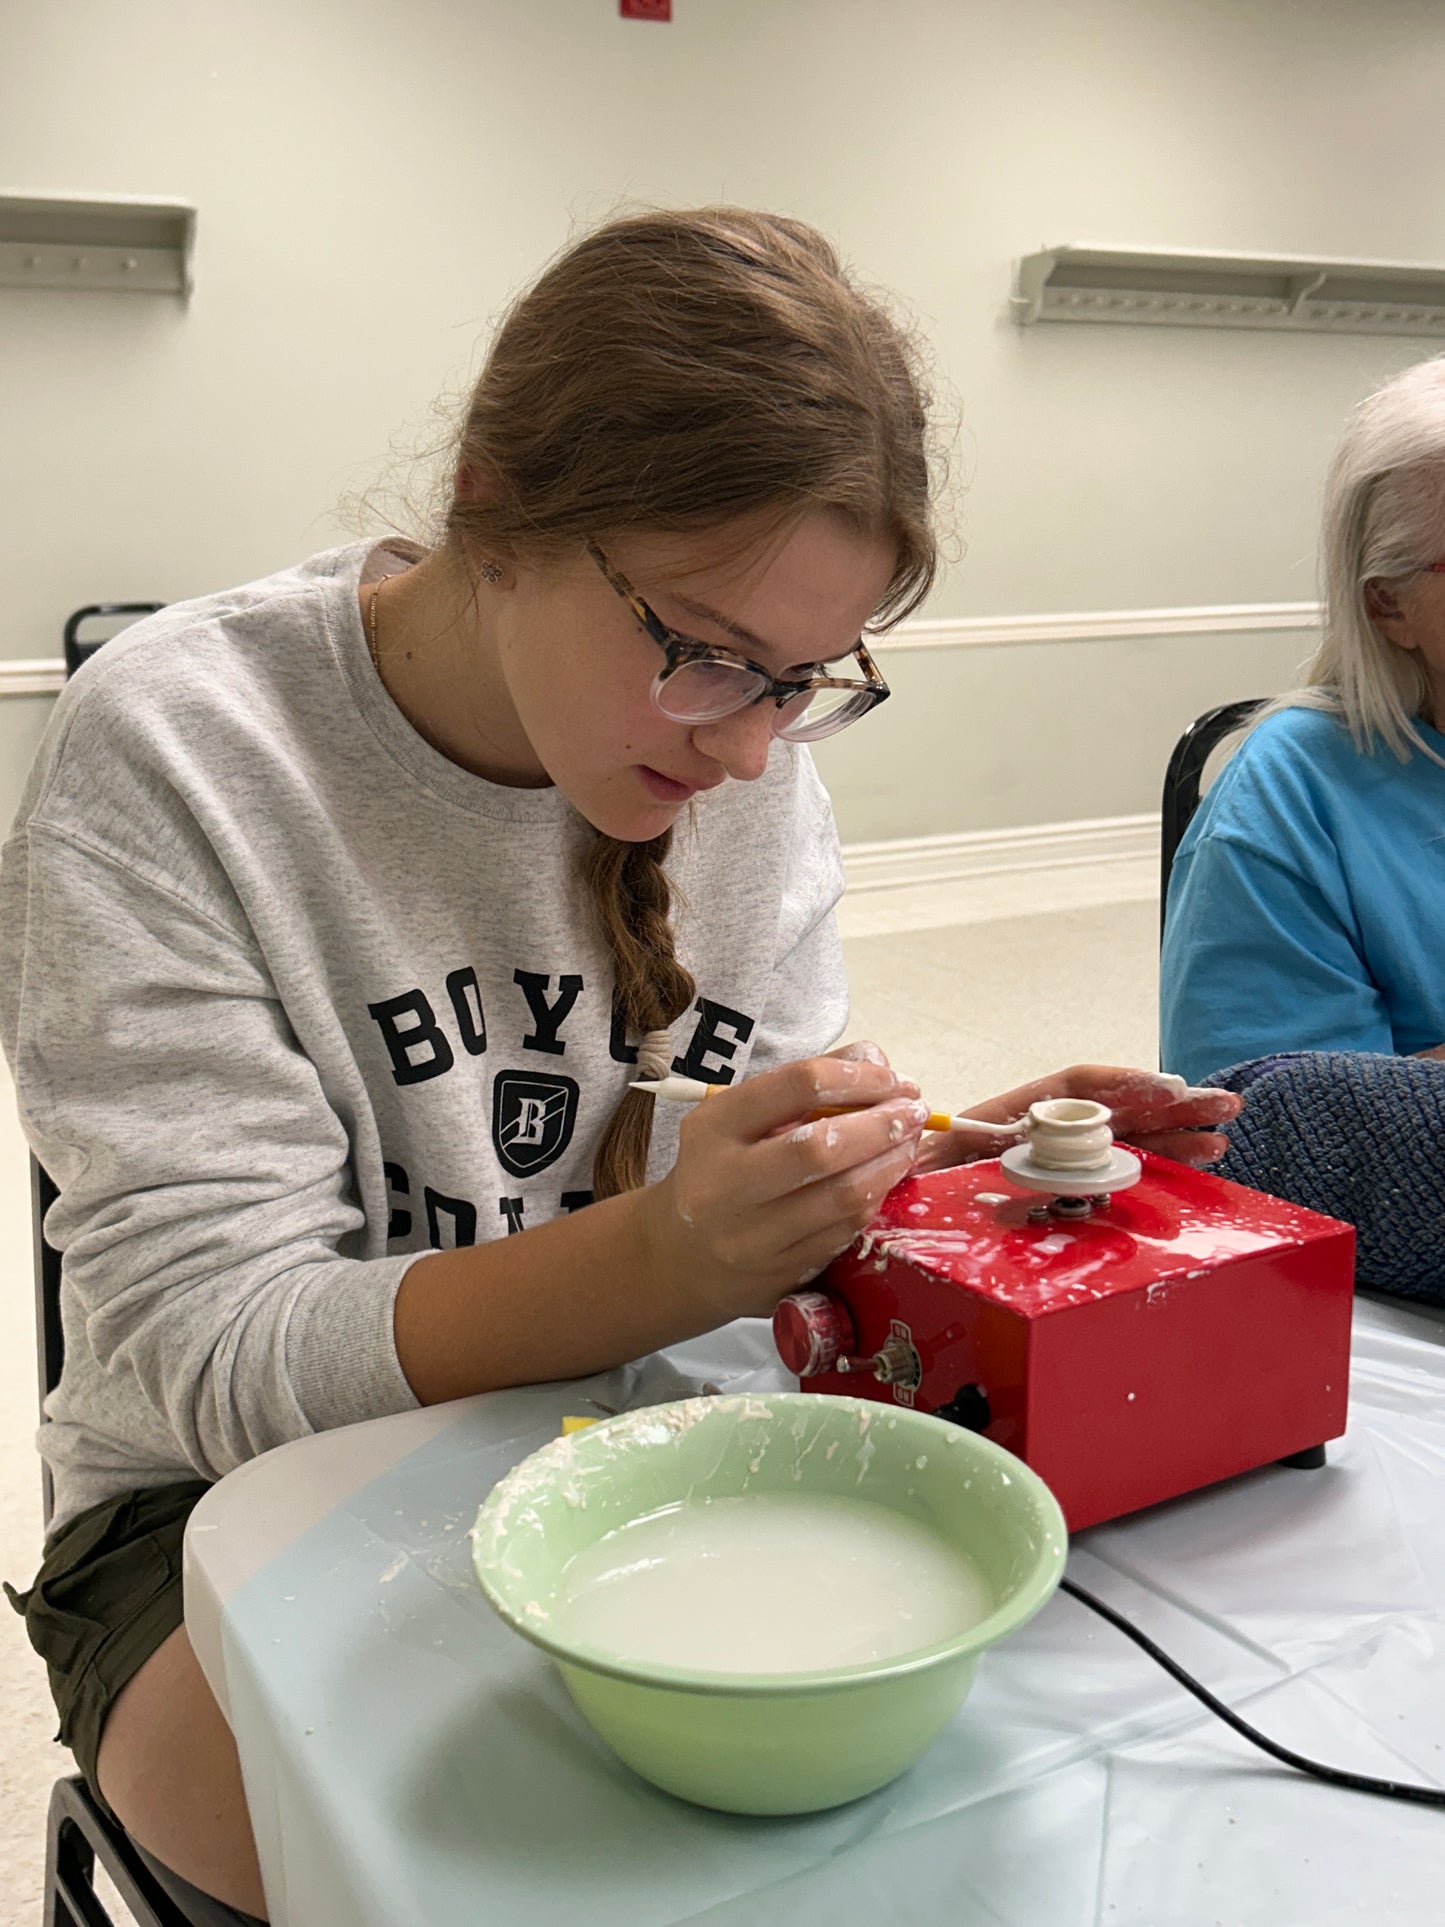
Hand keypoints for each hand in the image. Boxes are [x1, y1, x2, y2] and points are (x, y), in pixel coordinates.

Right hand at [640, 1044, 927, 1318]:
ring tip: (909, 1143)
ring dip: (892, 1164)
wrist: (681, 1257)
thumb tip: (876, 1061)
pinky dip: (875, 1200)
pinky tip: (885, 1180)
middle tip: (914, 1112)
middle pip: (822, 1148)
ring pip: (843, 1198)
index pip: (797, 1086)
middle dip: (883, 1125)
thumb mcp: (741, 1118)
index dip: (858, 1077)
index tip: (891, 1078)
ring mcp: (751, 1237)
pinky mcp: (779, 1274)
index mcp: (713, 1129)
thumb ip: (806, 1084)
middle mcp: (725, 1184)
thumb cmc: (721, 1170)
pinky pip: (845, 1233)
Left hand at [912, 1063, 1241, 1172]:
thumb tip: (943, 1149)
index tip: (1166, 1093)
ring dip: (1173, 1136)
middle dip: (1169, 1106)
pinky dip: (1154, 1163)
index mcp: (1008, 1115)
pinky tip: (1189, 1163)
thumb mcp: (915, 1162)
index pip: (1074, 1088)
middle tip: (1222, 1107)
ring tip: (1219, 1137)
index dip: (1124, 1086)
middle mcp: (1039, 1132)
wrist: (882, 1198)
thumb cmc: (900, 1177)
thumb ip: (933, 1155)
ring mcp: (1054, 1158)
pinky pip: (1114, 1169)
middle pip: (1112, 1109)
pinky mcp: (1061, 1187)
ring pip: (1123, 1138)